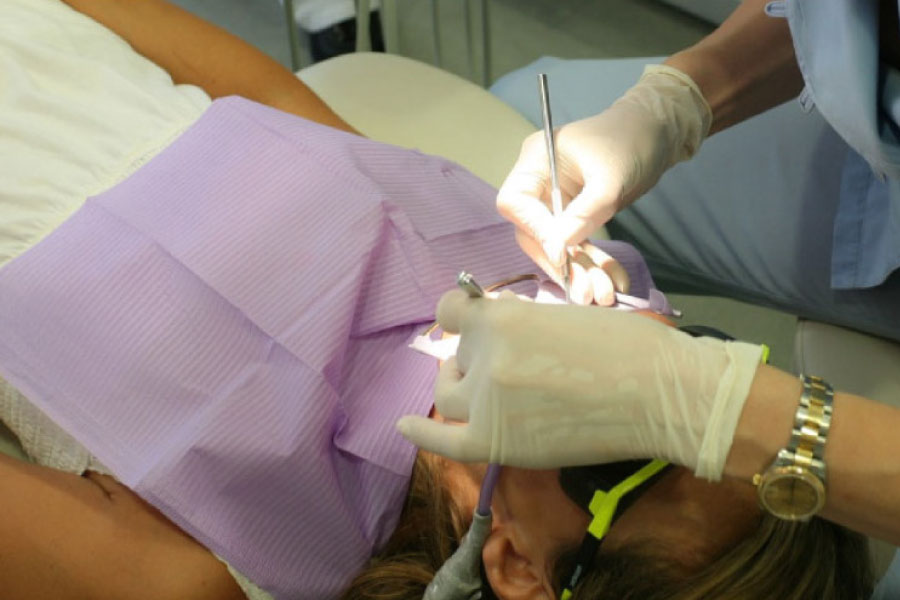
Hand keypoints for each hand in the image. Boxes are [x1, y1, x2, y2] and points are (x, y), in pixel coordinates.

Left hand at [397, 290, 761, 479]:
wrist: (660, 393)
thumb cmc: (628, 346)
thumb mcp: (564, 314)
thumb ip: (522, 325)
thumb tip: (500, 337)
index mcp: (502, 316)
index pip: (451, 310)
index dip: (462, 318)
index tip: (473, 326)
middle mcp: (484, 355)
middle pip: (456, 356)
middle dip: (474, 359)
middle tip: (511, 370)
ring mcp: (486, 400)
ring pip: (448, 395)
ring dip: (463, 390)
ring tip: (491, 395)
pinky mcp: (495, 441)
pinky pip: (443, 441)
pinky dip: (421, 434)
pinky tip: (404, 427)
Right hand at [496, 65, 710, 298]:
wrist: (659, 132)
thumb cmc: (631, 140)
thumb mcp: (610, 178)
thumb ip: (583, 212)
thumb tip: (559, 250)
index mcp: (536, 160)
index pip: (516, 202)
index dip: (535, 231)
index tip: (561, 255)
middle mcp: (539, 182)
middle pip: (533, 231)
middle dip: (560, 263)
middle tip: (585, 292)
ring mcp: (556, 200)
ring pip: (557, 244)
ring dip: (579, 271)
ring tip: (602, 295)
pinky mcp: (575, 214)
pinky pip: (577, 244)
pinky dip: (594, 263)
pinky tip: (613, 280)